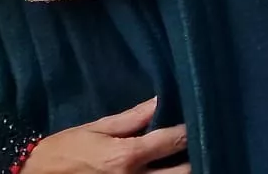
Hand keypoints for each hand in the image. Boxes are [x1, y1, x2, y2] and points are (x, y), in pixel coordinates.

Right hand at [24, 97, 188, 172]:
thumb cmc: (66, 149)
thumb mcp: (98, 127)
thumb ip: (133, 118)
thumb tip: (160, 101)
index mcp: (127, 155)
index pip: (173, 141)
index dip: (189, 129)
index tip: (198, 118)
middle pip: (184, 171)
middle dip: (194, 155)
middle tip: (201, 141)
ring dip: (184, 170)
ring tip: (188, 156)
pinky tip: (168, 170)